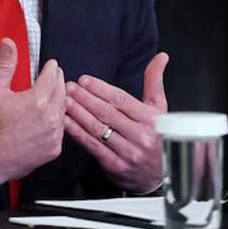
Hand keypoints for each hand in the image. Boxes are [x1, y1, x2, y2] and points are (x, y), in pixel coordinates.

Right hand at [0, 39, 65, 207]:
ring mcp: (53, 136)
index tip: (51, 65)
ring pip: (63, 111)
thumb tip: (9, 45)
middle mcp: (49, 118)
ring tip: (50, 96)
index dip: (51, 68)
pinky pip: (60, 131)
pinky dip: (56, 122)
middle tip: (53, 77)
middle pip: (61, 92)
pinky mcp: (52, 151)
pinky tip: (48, 118)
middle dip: (57, 82)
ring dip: (58, 101)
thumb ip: (4, 64)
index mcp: (36, 101)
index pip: (52, 77)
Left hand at [64, 52, 168, 193]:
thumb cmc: (158, 135)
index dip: (100, 89)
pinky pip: (93, 146)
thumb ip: (155, 81)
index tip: (84, 80)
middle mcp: (140, 135)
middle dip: (85, 98)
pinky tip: (67, 123)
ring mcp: (127, 152)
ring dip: (78, 114)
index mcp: (150, 118)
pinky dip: (78, 133)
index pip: (121, 100)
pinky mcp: (116, 166)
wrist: (163, 172)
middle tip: (69, 88)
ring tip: (64, 102)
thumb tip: (161, 56)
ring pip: (98, 129)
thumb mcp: (160, 107)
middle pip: (107, 113)